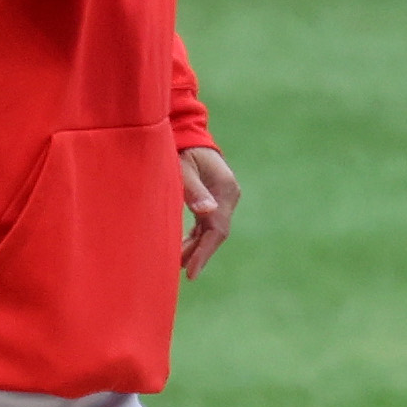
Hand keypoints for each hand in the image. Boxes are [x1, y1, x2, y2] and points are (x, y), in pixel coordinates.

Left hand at [178, 146, 239, 279]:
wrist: (188, 133)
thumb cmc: (181, 149)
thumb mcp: (183, 167)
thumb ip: (193, 189)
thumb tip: (207, 212)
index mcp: (224, 188)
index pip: (217, 228)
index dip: (204, 252)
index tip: (190, 271)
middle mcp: (228, 195)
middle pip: (217, 232)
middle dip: (200, 254)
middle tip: (183, 273)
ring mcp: (223, 198)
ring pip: (212, 230)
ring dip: (197, 247)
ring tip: (178, 264)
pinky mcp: (215, 200)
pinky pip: (207, 225)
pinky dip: (196, 238)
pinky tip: (183, 250)